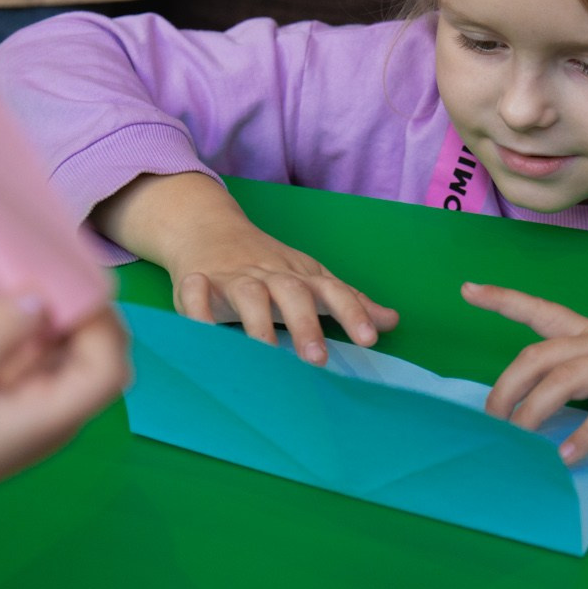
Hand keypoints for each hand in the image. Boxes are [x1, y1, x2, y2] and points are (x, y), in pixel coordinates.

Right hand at [0, 295, 130, 588]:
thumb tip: (35, 296)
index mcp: (50, 420)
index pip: (107, 371)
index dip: (100, 325)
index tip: (63, 286)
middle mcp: (60, 414)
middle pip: (103, 357)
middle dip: (86, 312)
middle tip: (45, 272)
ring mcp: (46, 407)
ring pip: (80, 352)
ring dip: (64, 316)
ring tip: (29, 279)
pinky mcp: (26, 398)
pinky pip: (50, 356)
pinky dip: (42, 328)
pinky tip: (13, 307)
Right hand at [173, 221, 399, 363]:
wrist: (208, 228)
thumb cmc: (268, 265)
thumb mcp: (311, 279)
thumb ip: (348, 302)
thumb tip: (392, 321)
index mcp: (301, 277)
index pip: (332, 291)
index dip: (352, 313)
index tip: (369, 340)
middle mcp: (270, 276)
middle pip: (292, 293)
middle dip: (305, 324)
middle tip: (317, 360)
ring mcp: (233, 278)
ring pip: (249, 294)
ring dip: (258, 323)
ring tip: (266, 355)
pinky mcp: (197, 281)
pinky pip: (196, 293)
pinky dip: (198, 310)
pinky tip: (204, 332)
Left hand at [466, 282, 587, 463]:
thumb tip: (560, 397)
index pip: (543, 311)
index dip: (503, 300)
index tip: (467, 289)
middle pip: (539, 356)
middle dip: (505, 388)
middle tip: (490, 420)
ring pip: (564, 381)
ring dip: (533, 413)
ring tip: (517, 442)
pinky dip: (584, 436)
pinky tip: (567, 458)